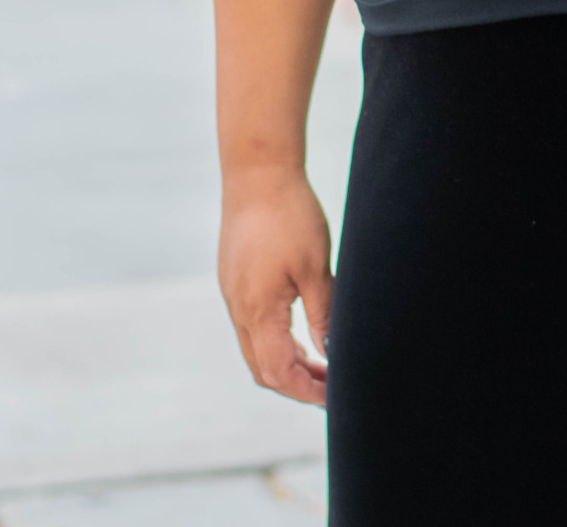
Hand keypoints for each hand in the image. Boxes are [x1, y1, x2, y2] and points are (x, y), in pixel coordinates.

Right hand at [218, 165, 334, 405]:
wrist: (257, 170)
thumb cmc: (289, 214)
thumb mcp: (316, 267)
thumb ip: (323, 314)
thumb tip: (333, 353)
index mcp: (257, 311)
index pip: (279, 373)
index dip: (306, 390)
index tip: (334, 396)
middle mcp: (238, 308)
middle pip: (263, 368)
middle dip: (297, 383)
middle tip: (332, 385)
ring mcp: (233, 293)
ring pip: (255, 348)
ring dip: (286, 362)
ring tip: (322, 362)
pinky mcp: (235, 278)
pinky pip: (251, 325)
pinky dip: (276, 340)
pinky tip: (301, 331)